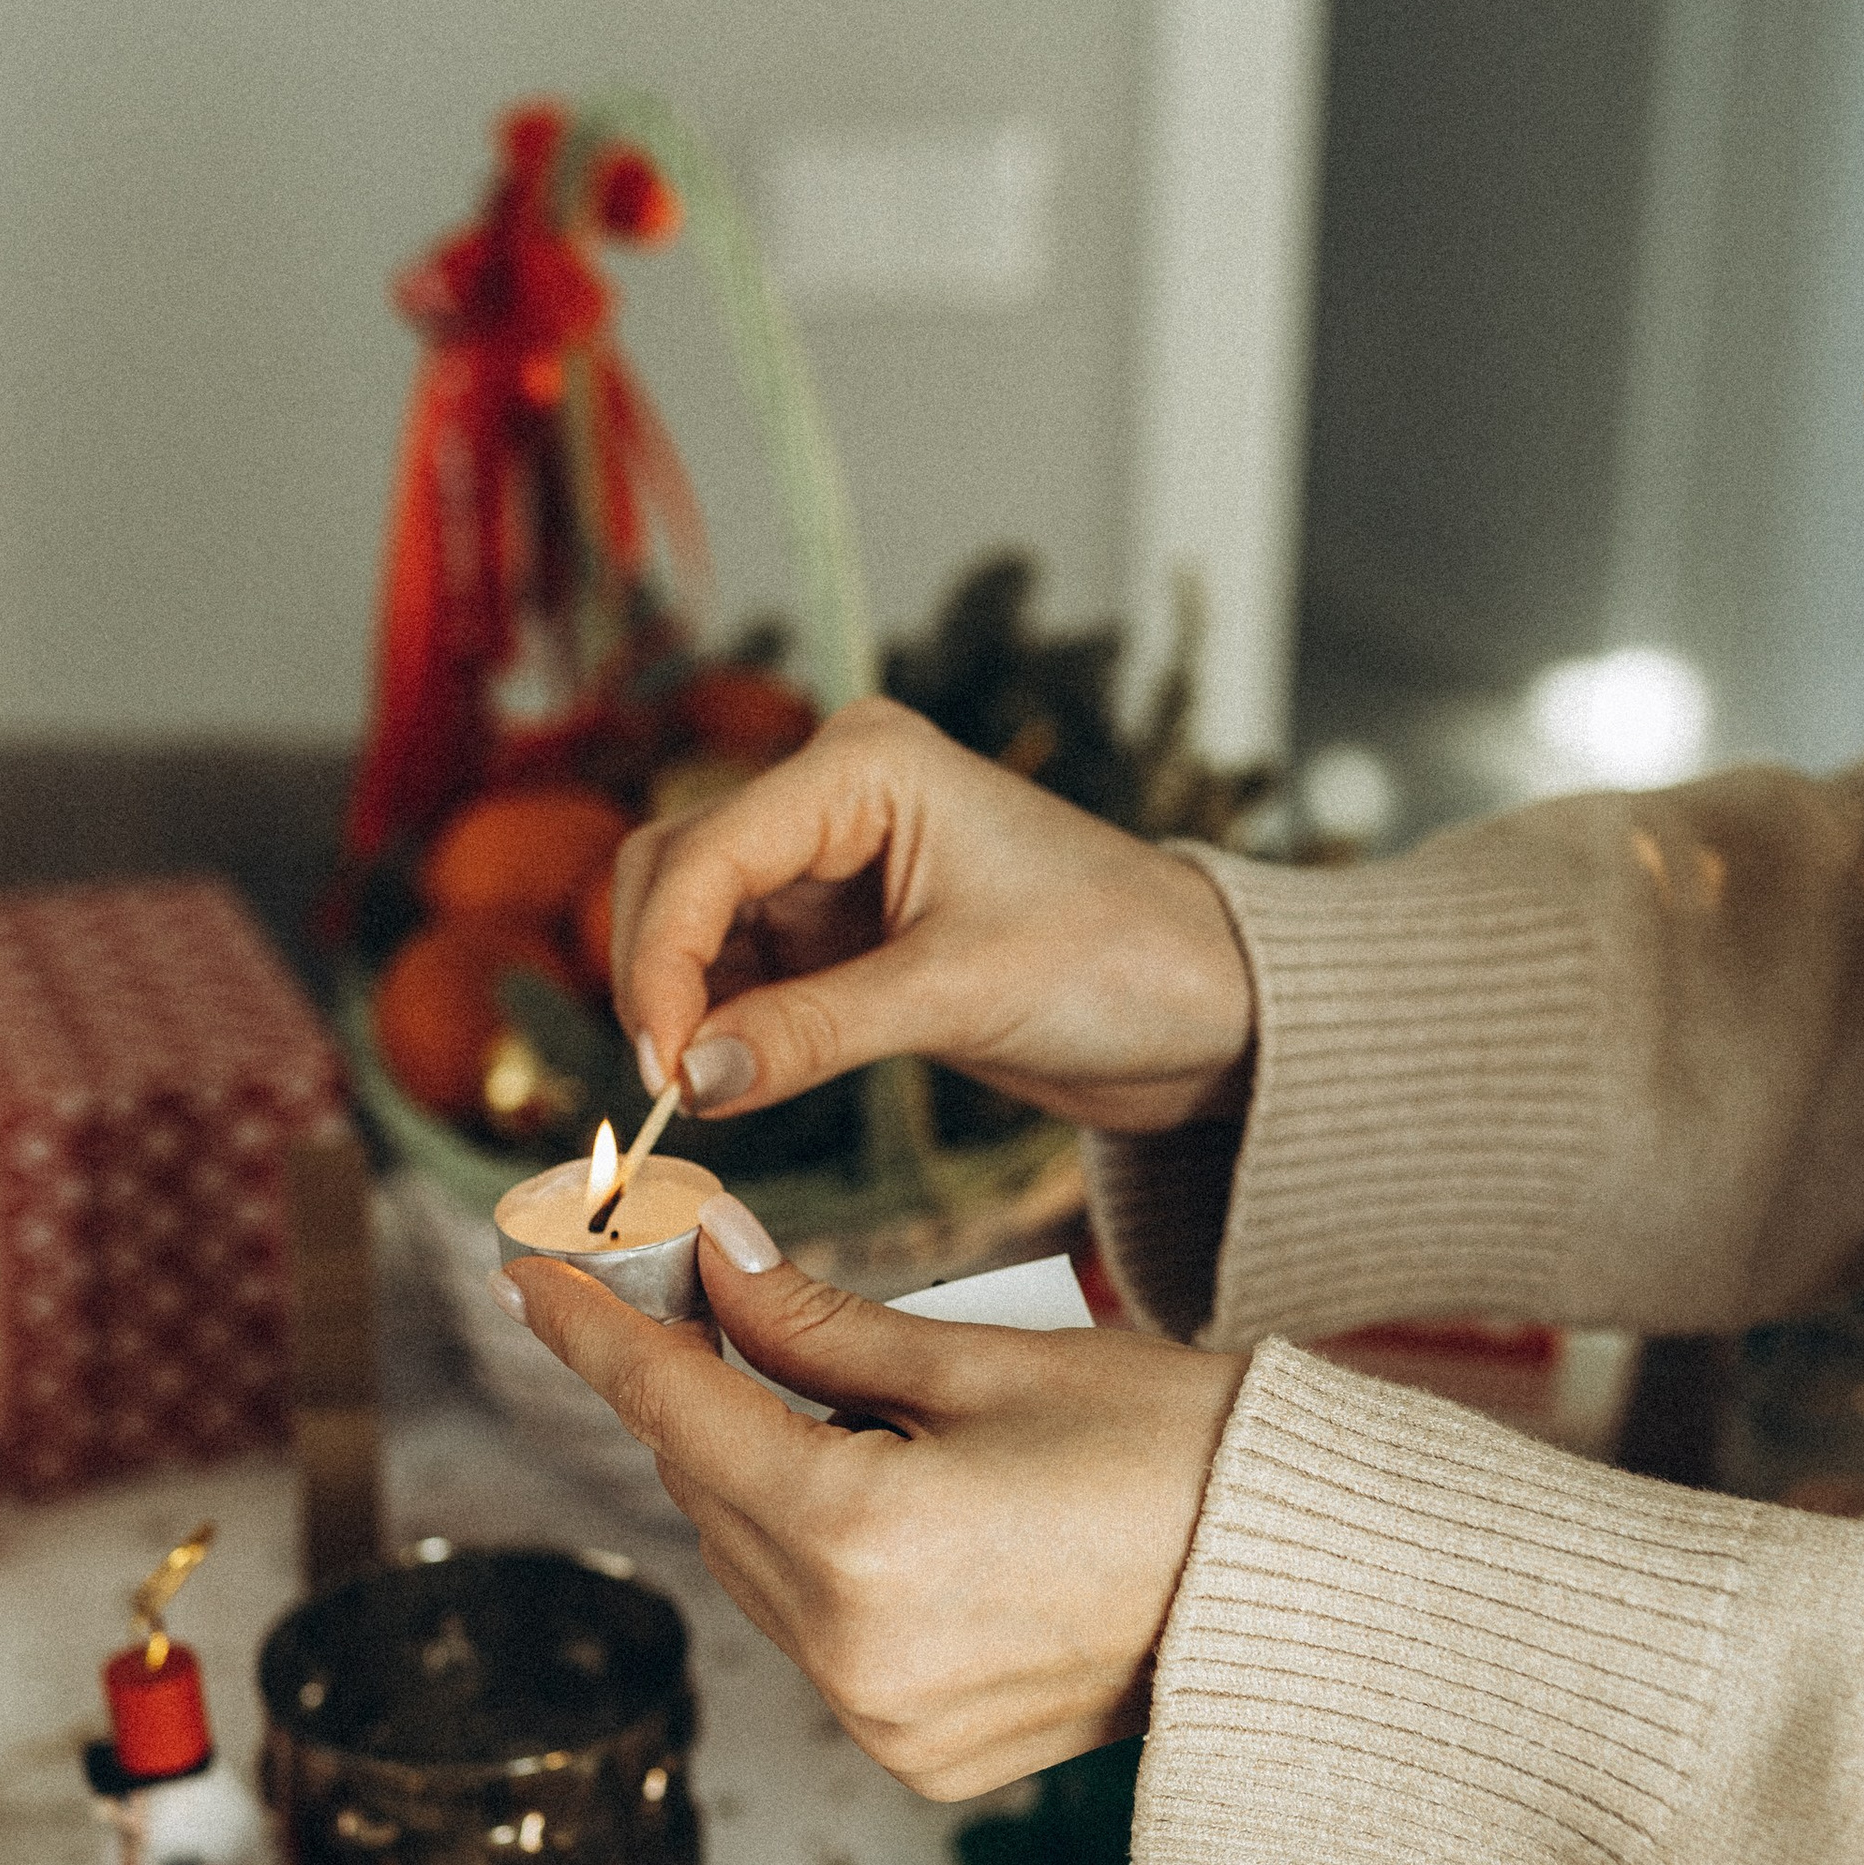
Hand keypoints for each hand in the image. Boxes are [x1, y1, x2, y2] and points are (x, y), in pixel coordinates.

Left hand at [498, 1211, 1248, 1796]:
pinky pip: (816, 1637)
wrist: (1301, 1595)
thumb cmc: (1170, 1449)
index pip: (676, 1408)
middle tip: (697, 1290)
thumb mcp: (985, 1357)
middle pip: (707, 1487)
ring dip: (762, 1476)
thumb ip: (814, 1322)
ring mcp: (880, 1721)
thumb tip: (700, 1261)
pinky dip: (822, 1561)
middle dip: (696, 1387)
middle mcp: (850, 1650)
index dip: (592, 1329)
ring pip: (753, 1564)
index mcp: (862, 1532)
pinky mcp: (916, 1758)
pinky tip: (894, 1501)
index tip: (529, 1270)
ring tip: (842, 1401)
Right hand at [610, 697, 1254, 1133]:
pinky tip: (727, 1083)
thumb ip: (810, 1033)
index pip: (706, 852)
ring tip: (695, 1099)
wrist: (1207, 1007)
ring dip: (680, 1007)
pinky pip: (737, 973)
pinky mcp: (840, 933)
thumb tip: (688, 1080)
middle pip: (675, 872)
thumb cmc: (1119, 961)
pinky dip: (717, 1027)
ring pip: (692, 925)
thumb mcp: (958, 995)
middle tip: (667, 1092)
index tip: (663, 1069)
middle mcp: (834, 797)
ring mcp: (830, 864)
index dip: (662, 960)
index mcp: (863, 765)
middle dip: (656, 978)